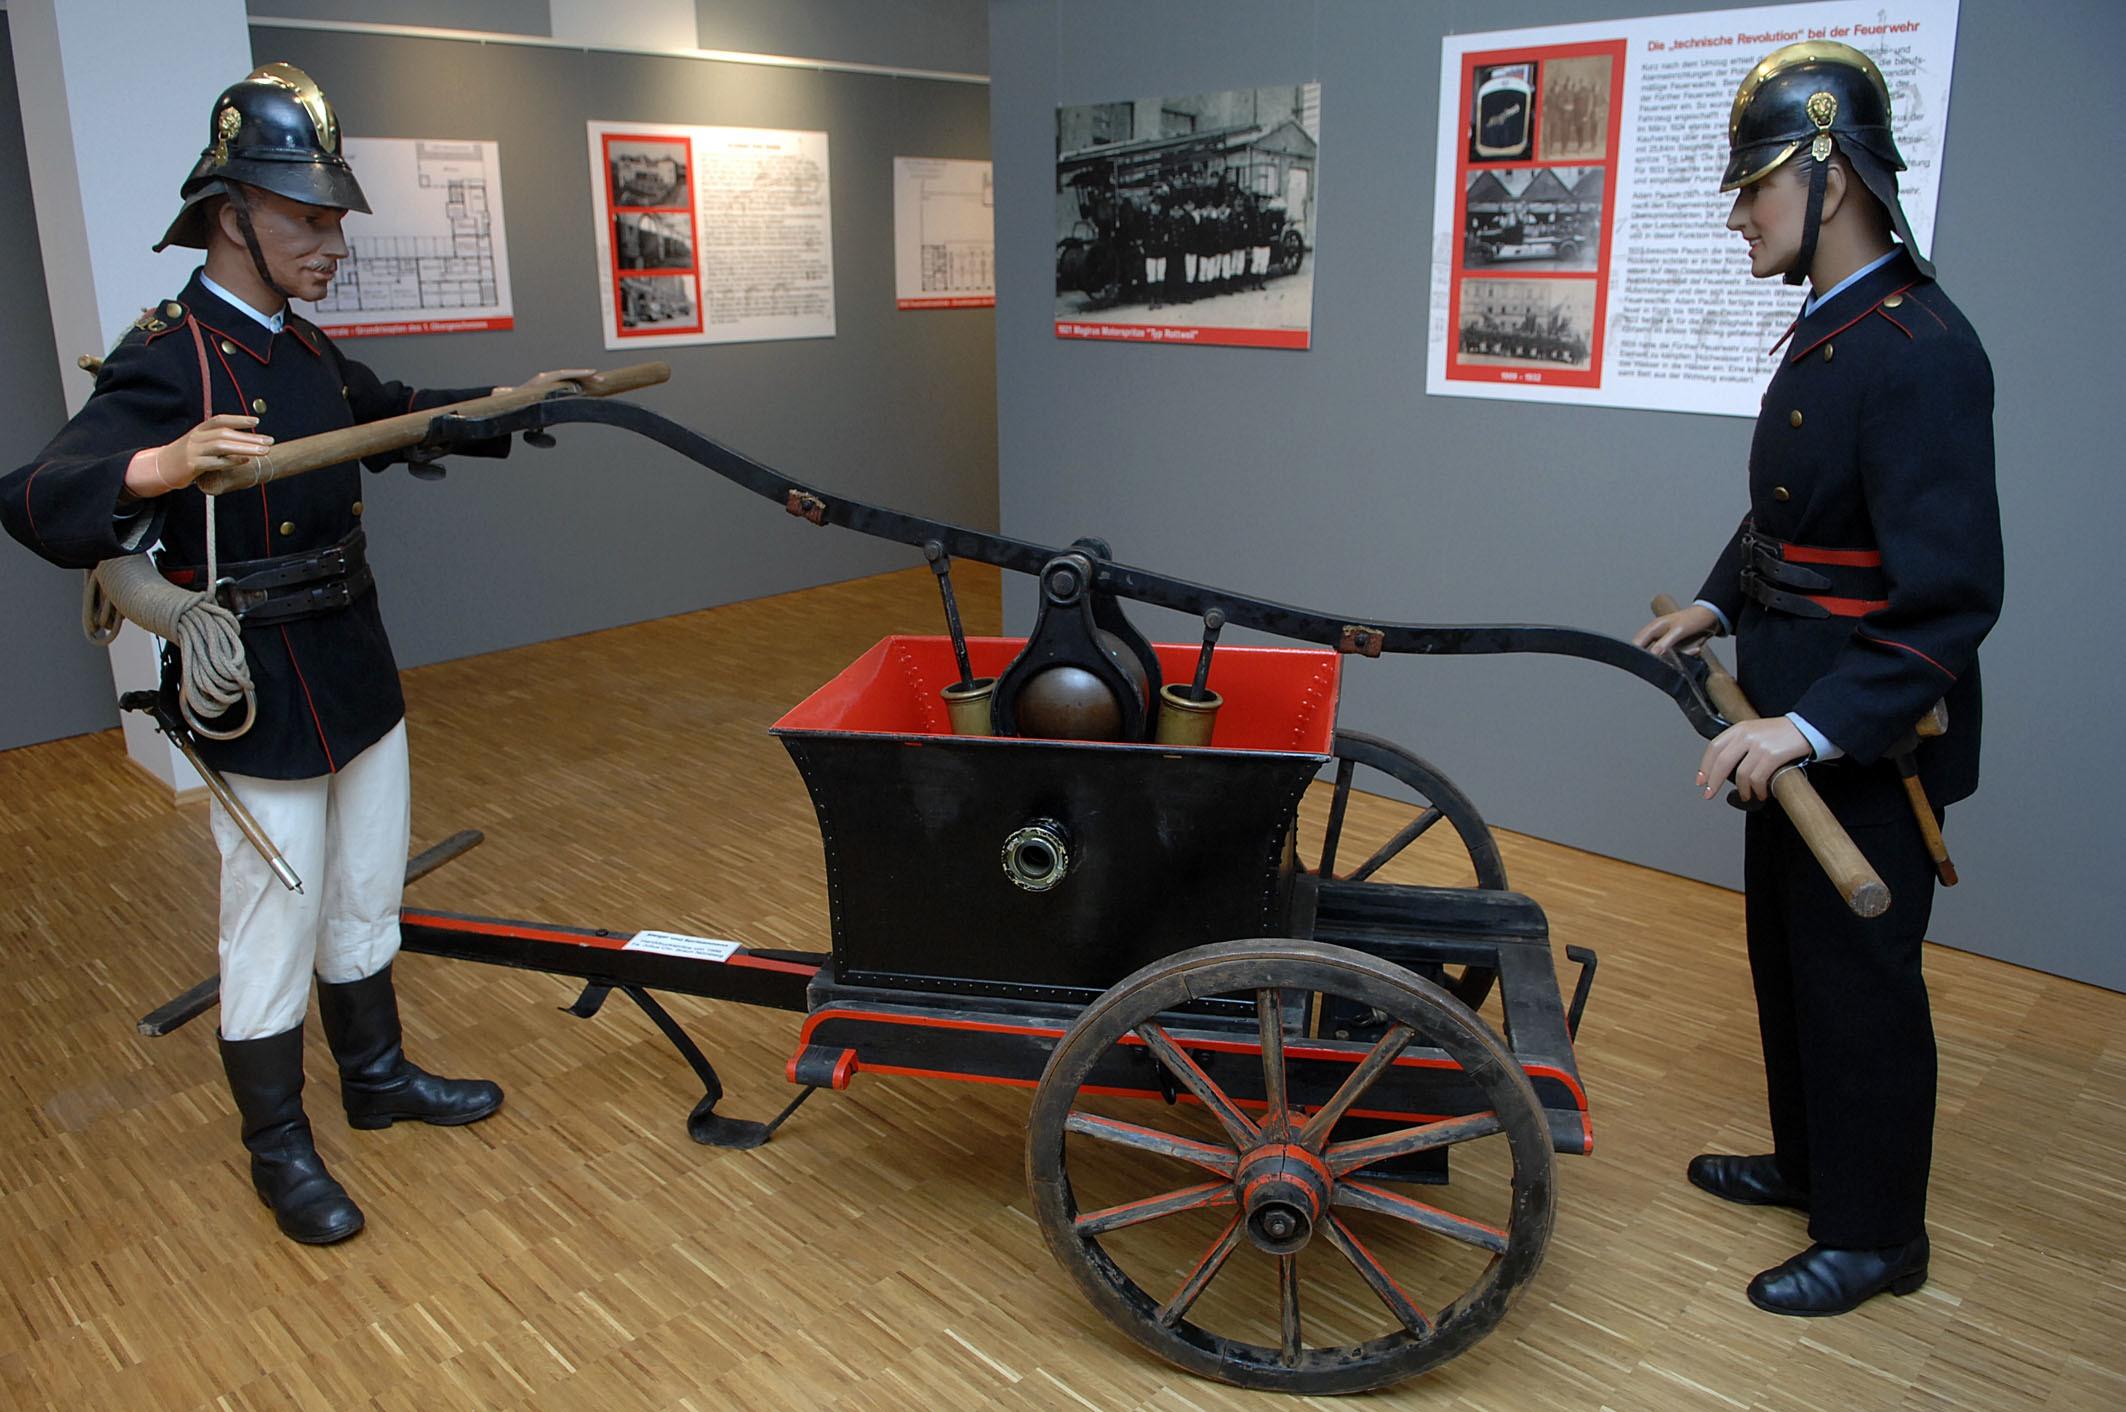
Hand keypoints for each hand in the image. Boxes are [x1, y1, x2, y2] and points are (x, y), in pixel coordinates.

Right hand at [124, 414, 271, 496]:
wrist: (160, 468)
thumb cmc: (185, 456)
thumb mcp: (199, 443)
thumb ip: (217, 439)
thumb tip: (244, 440)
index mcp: (199, 430)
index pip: (220, 420)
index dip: (238, 419)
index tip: (256, 422)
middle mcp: (196, 438)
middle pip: (225, 433)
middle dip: (249, 437)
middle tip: (269, 441)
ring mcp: (193, 451)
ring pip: (222, 446)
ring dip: (245, 448)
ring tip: (264, 451)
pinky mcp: (192, 466)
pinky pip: (215, 462)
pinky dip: (231, 461)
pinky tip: (245, 461)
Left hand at [494, 368, 596, 394]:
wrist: (518, 398)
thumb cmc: (518, 398)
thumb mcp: (514, 397)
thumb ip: (507, 395)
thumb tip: (497, 392)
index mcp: (544, 379)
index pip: (563, 374)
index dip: (577, 373)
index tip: (591, 373)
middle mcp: (552, 378)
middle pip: (572, 375)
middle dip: (587, 376)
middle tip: (601, 378)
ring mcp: (557, 382)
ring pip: (575, 379)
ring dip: (588, 380)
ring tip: (602, 381)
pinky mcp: (560, 387)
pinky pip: (574, 384)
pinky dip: (585, 385)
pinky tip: (595, 386)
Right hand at [1633, 603, 1720, 655]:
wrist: (1712, 617)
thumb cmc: (1694, 618)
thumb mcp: (1679, 630)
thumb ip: (1665, 643)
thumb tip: (1653, 654)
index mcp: (1653, 628)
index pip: (1637, 644)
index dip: (1639, 654)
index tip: (1649, 663)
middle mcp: (1657, 636)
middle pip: (1649, 653)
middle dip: (1660, 658)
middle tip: (1673, 658)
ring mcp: (1666, 643)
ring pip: (1664, 658)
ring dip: (1677, 657)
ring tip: (1692, 649)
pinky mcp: (1676, 648)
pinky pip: (1677, 657)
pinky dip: (1686, 655)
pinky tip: (1696, 649)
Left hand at [1697, 716, 1810, 802]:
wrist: (1806, 727)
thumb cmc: (1780, 733)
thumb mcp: (1754, 731)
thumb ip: (1738, 745)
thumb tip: (1722, 768)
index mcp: (1739, 729)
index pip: (1714, 748)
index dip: (1705, 766)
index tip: (1701, 780)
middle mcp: (1746, 735)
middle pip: (1722, 762)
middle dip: (1714, 782)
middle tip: (1709, 794)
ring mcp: (1759, 745)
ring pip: (1741, 774)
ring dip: (1742, 789)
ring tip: (1747, 795)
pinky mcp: (1772, 755)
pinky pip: (1758, 778)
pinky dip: (1757, 789)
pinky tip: (1760, 793)